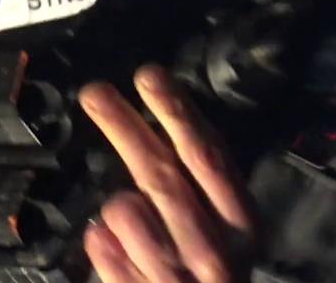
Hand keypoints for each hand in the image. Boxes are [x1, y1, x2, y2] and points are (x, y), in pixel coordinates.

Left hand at [80, 65, 256, 282]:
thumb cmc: (214, 274)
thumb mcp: (226, 228)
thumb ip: (202, 182)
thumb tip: (159, 120)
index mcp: (241, 224)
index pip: (207, 156)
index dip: (176, 111)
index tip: (147, 74)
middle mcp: (213, 253)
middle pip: (161, 175)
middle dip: (125, 127)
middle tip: (94, 91)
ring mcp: (174, 280)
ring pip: (124, 210)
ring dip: (116, 204)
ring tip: (126, 214)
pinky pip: (101, 249)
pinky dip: (101, 241)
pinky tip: (112, 246)